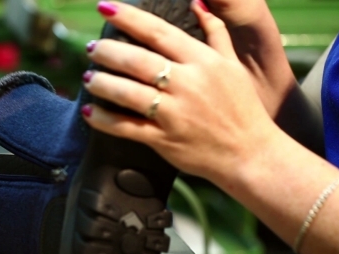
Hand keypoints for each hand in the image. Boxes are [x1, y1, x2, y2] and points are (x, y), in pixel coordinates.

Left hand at [82, 1, 281, 182]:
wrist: (251, 154)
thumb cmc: (243, 108)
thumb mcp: (233, 66)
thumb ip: (216, 32)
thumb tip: (198, 2)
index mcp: (203, 61)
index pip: (159, 32)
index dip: (129, 18)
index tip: (105, 8)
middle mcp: (187, 84)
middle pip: (137, 61)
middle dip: (107, 52)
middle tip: (92, 49)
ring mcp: (174, 114)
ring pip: (127, 93)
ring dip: (101, 83)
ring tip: (88, 77)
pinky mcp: (165, 140)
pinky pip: (127, 127)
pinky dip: (104, 120)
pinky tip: (89, 111)